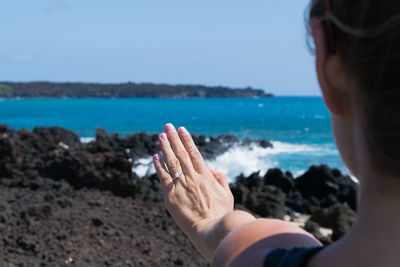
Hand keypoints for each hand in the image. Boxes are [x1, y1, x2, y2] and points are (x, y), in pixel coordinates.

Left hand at [153, 123, 233, 258]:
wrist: (210, 230)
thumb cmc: (221, 214)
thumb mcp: (227, 194)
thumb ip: (220, 178)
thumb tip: (211, 167)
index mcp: (206, 176)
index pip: (194, 152)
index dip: (187, 140)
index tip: (181, 129)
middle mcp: (192, 177)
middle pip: (181, 153)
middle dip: (174, 138)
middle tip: (167, 126)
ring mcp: (181, 186)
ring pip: (171, 162)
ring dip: (165, 147)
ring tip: (161, 135)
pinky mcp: (171, 196)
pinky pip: (163, 177)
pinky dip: (159, 166)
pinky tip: (155, 156)